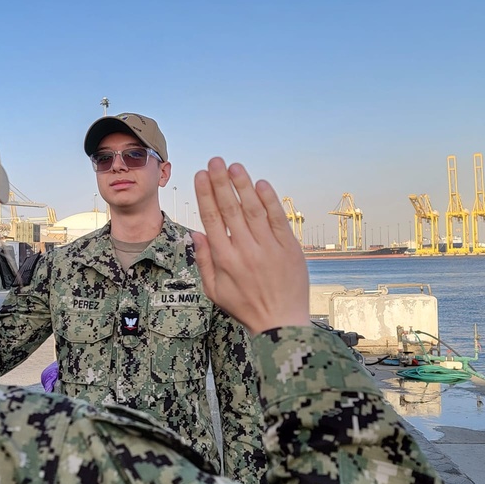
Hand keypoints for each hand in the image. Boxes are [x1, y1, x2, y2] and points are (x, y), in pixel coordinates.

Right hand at [191, 158, 309, 334]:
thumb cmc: (245, 307)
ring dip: (243, 186)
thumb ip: (203, 261)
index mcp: (224, 260)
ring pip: (253, 210)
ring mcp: (269, 248)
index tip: (200, 175)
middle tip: (215, 161)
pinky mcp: (289, 248)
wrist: (282, 322)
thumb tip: (195, 233)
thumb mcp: (214, 291)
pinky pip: (278, 219)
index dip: (205, 195)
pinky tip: (260, 184)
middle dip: (221, 182)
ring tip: (235, 166)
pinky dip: (270, 200)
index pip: (212, 219)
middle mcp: (245, 250)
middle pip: (231, 209)